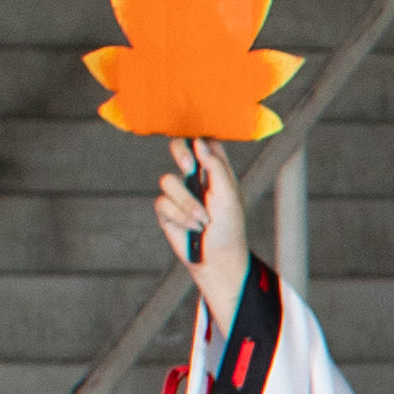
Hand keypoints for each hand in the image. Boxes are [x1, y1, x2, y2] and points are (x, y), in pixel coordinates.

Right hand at [155, 144, 245, 331]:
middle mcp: (195, 177)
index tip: (198, 136)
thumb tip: (199, 142)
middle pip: (179, 148)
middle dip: (180, 153)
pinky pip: (163, 202)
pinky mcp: (166, 209)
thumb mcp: (228, 195)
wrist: (217, 258)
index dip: (198, 135)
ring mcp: (179, 192)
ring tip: (203, 220)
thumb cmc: (229, 227)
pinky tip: (193, 227)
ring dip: (187, 204)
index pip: (205, 143)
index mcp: (215, 170)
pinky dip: (180, 216)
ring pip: (168, 181)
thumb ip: (215, 167)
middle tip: (189, 166)